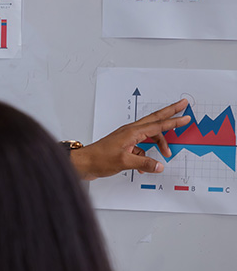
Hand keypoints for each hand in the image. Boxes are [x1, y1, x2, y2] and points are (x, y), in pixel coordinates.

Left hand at [69, 99, 190, 180]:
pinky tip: (144, 166)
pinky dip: (146, 155)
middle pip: (155, 119)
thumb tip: (160, 165)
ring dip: (159, 143)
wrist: (83, 163)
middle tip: (183, 104)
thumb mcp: (124, 162)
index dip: (173, 121)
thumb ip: (144, 163)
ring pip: (149, 135)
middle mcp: (130, 131)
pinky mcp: (123, 146)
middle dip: (170, 112)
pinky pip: (141, 148)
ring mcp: (127, 138)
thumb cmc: (99, 159)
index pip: (157, 125)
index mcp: (132, 132)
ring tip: (166, 153)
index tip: (186, 116)